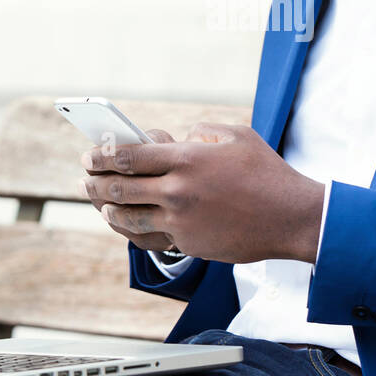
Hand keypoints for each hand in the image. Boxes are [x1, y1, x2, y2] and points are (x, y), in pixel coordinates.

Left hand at [79, 123, 325, 264]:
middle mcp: (178, 191)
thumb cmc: (266, 173)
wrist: (291, 218)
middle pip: (121, 188)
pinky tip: (124, 224)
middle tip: (85, 178)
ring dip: (107, 210)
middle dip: (95, 183)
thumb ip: (198, 132)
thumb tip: (172, 141)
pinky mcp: (189, 244)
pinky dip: (130, 231)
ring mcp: (182, 222)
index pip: (129, 156)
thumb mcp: (235, 136)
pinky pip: (149, 238)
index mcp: (187, 159)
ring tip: (99, 203)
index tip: (90, 155)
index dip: (103, 155)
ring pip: (128, 218)